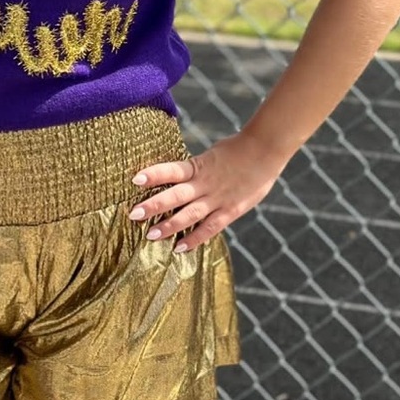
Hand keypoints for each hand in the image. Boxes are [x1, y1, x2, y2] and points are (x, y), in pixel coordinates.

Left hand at [127, 131, 286, 252]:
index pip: (172, 170)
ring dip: (169, 226)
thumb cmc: (236, 150)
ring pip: (190, 215)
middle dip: (154, 205)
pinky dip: (194, 239)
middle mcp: (205, 184)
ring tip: (150, 235)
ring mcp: (218, 199)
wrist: (265, 152)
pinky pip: (210, 228)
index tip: (135, 179)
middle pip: (176, 195)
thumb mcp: (211, 155)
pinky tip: (178, 249)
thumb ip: (195, 168)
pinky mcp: (230, 211)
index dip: (154, 174)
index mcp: (199, 166)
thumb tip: (176, 175)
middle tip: (133, 214)